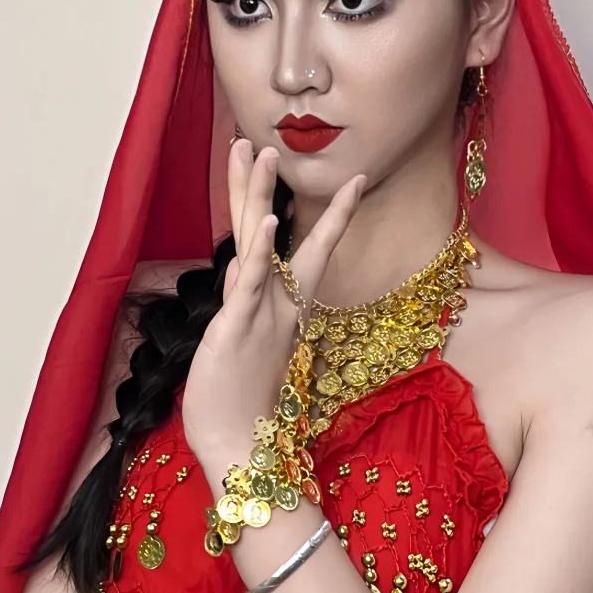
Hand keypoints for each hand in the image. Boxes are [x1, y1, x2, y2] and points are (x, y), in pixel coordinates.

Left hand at [181, 139, 364, 467]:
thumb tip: (244, 267)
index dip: (326, 214)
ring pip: (260, 245)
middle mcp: (276, 305)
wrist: (241, 450)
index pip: (303, 250)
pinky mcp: (239, 328)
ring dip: (260, 197)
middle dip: (267, 186)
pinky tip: (271, 222)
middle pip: (274, 232)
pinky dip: (262, 253)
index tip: (353, 182)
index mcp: (281, 309)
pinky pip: (253, 284)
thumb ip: (252, 306)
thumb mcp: (248, 347)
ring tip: (262, 155)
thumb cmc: (242, 408)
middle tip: (266, 143)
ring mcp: (260, 314)